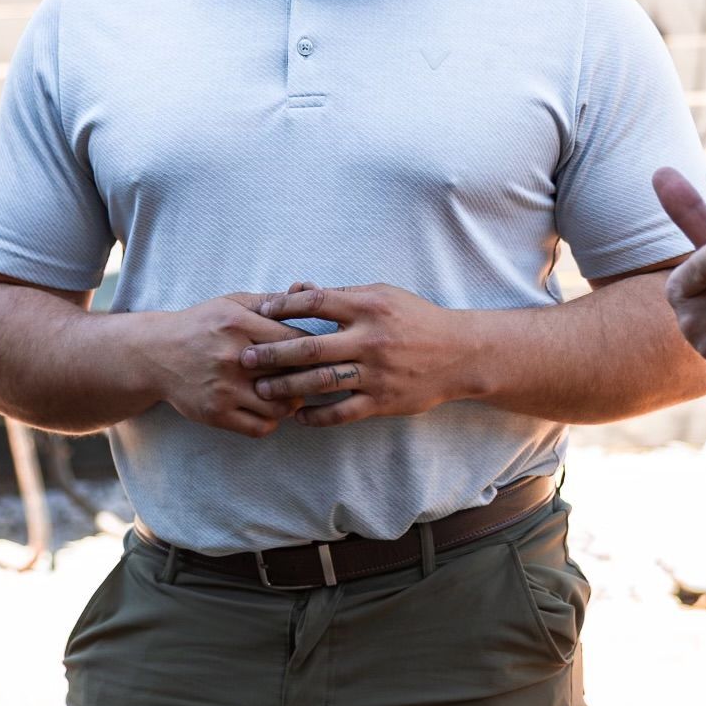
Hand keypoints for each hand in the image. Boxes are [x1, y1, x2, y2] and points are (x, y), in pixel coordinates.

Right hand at [142, 294, 313, 439]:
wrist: (156, 354)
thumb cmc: (201, 326)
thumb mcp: (232, 304)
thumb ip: (272, 301)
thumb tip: (309, 288)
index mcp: (238, 325)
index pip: (295, 341)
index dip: (313, 350)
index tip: (318, 353)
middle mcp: (232, 358)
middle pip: (291, 374)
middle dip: (307, 377)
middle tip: (312, 376)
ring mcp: (224, 388)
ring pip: (281, 406)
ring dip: (292, 402)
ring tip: (291, 393)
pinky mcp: (216, 413)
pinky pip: (260, 427)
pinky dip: (272, 422)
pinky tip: (270, 409)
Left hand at [237, 281, 469, 426]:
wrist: (460, 354)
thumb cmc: (416, 319)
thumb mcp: (383, 296)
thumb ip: (341, 295)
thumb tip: (299, 289)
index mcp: (369, 307)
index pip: (316, 303)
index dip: (284, 306)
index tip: (260, 312)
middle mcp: (370, 340)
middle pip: (310, 346)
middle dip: (273, 353)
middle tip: (245, 358)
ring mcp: (376, 373)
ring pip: (321, 382)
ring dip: (287, 387)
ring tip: (262, 388)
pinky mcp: (383, 401)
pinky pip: (342, 412)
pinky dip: (317, 416)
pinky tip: (298, 416)